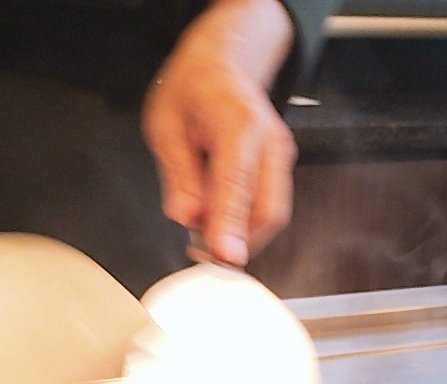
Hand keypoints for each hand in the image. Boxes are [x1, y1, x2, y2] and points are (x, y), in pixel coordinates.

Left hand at [142, 0, 297, 265]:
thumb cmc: (194, 89)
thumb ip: (179, 174)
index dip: (231, 226)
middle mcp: (269, 140)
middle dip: (240, 242)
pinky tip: (221, 224)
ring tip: (206, 239)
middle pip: (268, 209)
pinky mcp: (280, 167)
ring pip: (273, 213)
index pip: (238, 185)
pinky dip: (246, 224)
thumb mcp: (166, 125)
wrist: (223, 64)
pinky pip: (269, 206)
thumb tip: (187, 216)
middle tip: (205, 257)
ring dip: (242, 236)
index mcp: (238, 123)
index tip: (224, 256)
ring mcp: (280, 155)